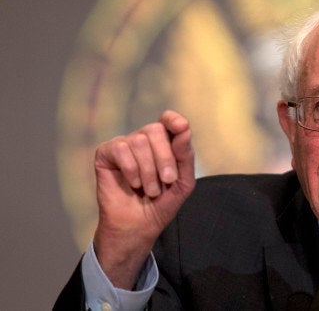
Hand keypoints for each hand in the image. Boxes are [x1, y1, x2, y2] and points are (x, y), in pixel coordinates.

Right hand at [92, 110, 195, 288]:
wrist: (138, 226)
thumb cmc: (162, 203)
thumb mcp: (183, 182)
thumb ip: (185, 155)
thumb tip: (184, 128)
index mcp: (164, 144)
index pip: (168, 120)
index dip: (173, 120)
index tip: (181, 127)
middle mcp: (144, 140)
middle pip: (155, 130)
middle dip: (165, 158)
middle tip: (167, 181)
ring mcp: (124, 145)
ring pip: (139, 141)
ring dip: (149, 171)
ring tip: (150, 190)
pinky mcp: (106, 153)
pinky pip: (120, 149)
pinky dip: (131, 169)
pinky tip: (133, 184)